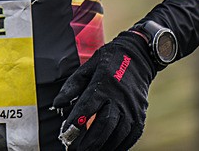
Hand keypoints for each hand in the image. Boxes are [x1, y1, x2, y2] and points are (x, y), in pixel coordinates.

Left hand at [52, 32, 156, 150]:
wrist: (139, 57)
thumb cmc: (108, 62)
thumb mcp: (87, 67)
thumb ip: (72, 86)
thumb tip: (57, 104)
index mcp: (104, 83)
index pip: (88, 107)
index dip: (75, 122)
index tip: (65, 133)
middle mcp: (120, 97)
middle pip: (104, 124)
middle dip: (88, 141)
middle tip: (74, 149)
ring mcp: (132, 108)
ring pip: (117, 134)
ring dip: (102, 146)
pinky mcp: (140, 115)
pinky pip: (130, 136)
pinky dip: (117, 146)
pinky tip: (106, 148)